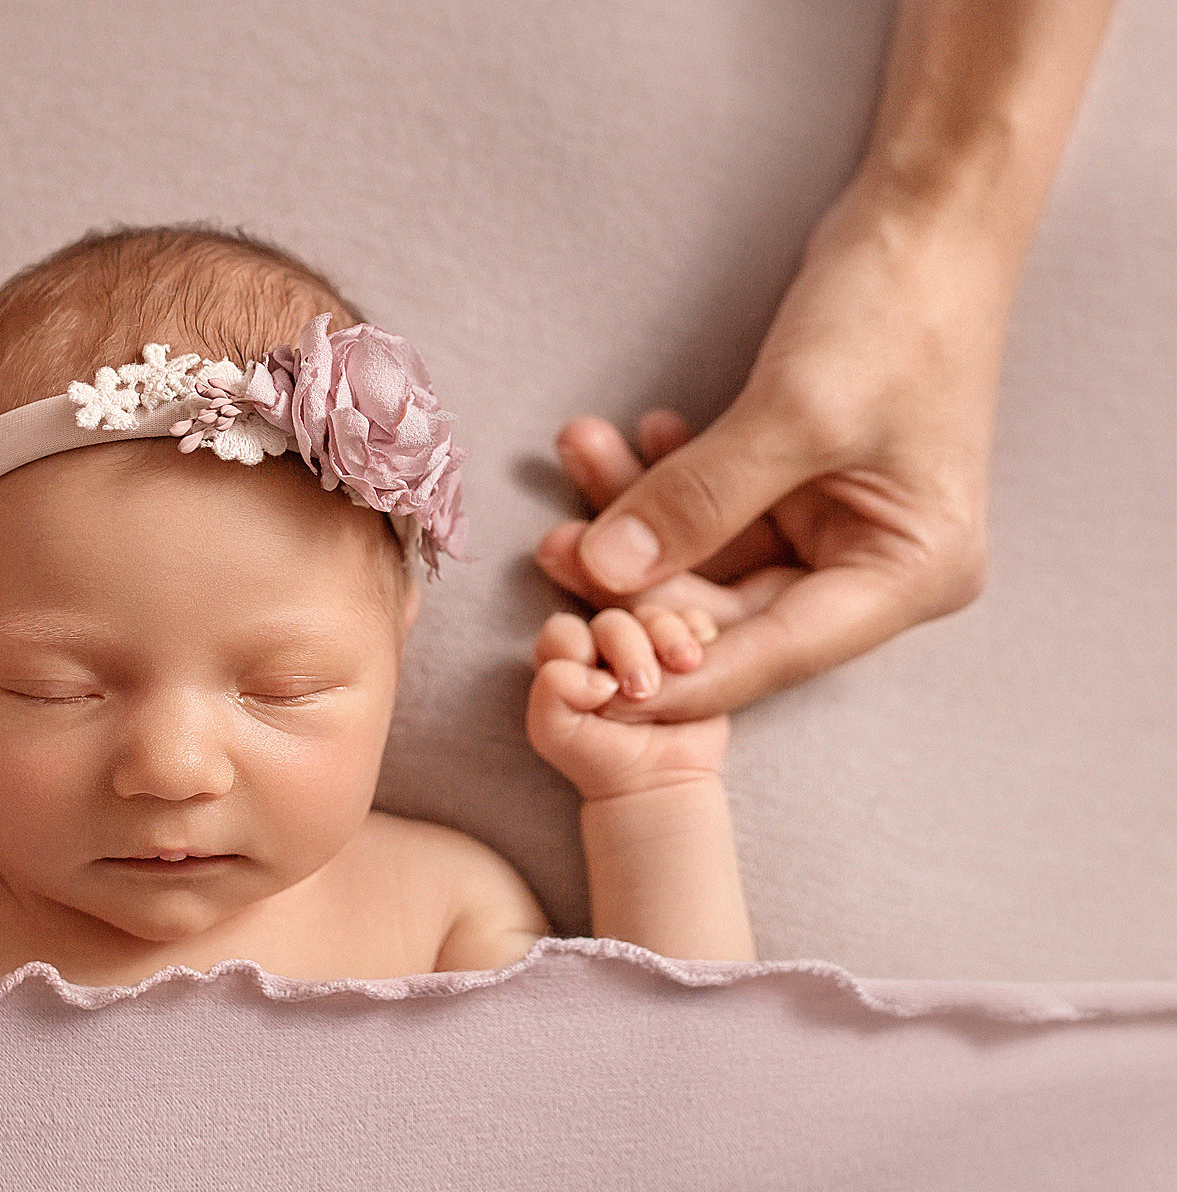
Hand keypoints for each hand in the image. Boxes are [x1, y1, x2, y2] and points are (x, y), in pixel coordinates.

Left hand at [527, 606, 729, 802]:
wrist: (656, 783)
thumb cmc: (598, 758)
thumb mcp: (553, 732)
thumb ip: (551, 690)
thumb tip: (599, 673)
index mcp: (564, 661)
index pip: (564, 631)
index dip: (579, 650)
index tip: (599, 691)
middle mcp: (602, 649)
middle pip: (612, 622)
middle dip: (629, 650)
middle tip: (643, 690)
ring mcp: (646, 647)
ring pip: (653, 616)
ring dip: (668, 636)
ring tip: (684, 667)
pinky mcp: (685, 651)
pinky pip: (693, 620)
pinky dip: (697, 632)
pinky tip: (696, 660)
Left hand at [536, 180, 996, 721]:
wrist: (929, 217)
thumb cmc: (896, 311)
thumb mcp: (795, 413)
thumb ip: (698, 499)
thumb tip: (604, 569)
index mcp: (909, 576)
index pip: (774, 653)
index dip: (676, 671)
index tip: (590, 683)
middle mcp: (876, 567)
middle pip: (730, 612)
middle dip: (639, 578)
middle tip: (554, 544)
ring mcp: (834, 528)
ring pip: (706, 557)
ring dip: (636, 515)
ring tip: (578, 457)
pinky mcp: (795, 488)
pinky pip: (708, 509)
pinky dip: (661, 480)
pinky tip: (620, 441)